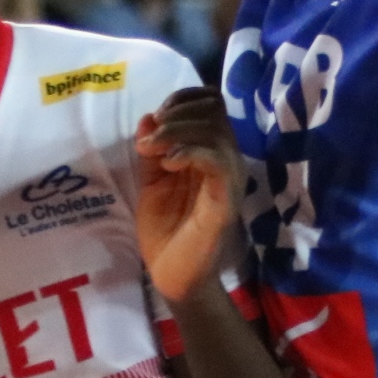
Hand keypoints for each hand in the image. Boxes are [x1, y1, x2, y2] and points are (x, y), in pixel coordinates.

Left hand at [134, 89, 241, 304]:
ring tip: (154, 150)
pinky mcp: (226, 200)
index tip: (156, 118)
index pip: (211, 103)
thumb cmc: (166, 232)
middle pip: (215, 109)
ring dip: (179, 131)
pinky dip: (192, 151)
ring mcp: (229, 180)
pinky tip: (169, 163)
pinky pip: (218, 161)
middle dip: (177, 113)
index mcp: (210, 153)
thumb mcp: (152, 182)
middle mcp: (226, 160)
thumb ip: (152, 150)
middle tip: (152, 137)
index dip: (183, 100)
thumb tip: (148, 116)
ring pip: (216, 131)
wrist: (174, 278)